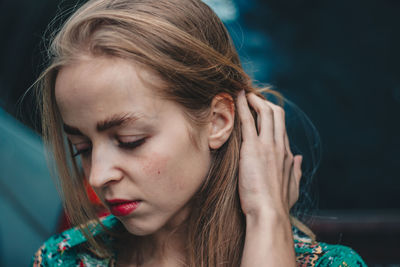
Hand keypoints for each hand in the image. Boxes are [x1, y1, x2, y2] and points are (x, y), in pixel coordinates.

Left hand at [236, 90, 302, 217]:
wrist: (269, 213)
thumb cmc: (278, 205)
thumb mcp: (292, 187)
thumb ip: (296, 171)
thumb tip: (299, 159)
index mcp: (286, 154)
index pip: (280, 127)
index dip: (271, 115)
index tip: (260, 110)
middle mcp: (279, 146)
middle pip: (276, 113)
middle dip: (264, 102)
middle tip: (251, 97)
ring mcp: (267, 145)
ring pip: (265, 112)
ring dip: (254, 100)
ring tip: (243, 94)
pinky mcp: (253, 148)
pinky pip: (248, 120)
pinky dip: (242, 106)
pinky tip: (236, 97)